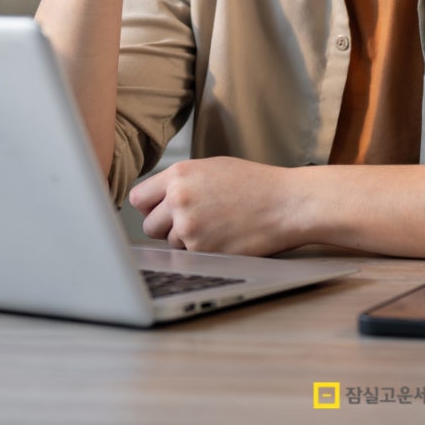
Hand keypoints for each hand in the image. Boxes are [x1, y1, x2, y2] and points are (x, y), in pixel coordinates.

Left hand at [128, 157, 305, 255]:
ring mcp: (188, 227)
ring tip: (216, 225)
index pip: (138, 197)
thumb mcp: (213, 168)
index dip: (150, 206)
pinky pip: (187, 256)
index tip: (160, 209)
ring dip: (185, 240)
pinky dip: (201, 251)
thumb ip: (181, 181)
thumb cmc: (256, 184)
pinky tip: (223, 237)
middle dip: (165, 226)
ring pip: (168, 243)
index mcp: (180, 174)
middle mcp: (179, 199)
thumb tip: (156, 200)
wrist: (286, 204)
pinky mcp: (201, 251)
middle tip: (193, 220)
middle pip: (148, 225)